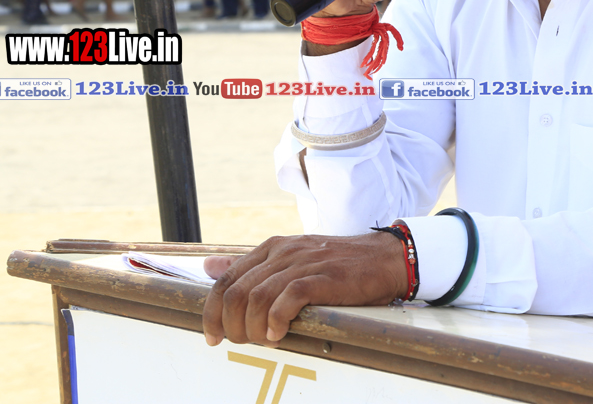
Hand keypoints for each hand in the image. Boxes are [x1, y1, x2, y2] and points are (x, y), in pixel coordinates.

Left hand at [202, 232, 407, 346]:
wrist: (384, 259)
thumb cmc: (338, 265)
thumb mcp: (290, 257)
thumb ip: (250, 265)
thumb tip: (208, 267)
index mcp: (271, 248)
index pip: (225, 280)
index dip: (211, 313)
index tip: (213, 336)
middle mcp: (282, 253)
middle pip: (235, 293)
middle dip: (230, 326)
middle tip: (241, 343)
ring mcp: (302, 263)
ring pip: (256, 299)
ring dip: (253, 328)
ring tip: (264, 341)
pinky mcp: (322, 277)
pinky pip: (287, 299)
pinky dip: (277, 321)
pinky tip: (280, 333)